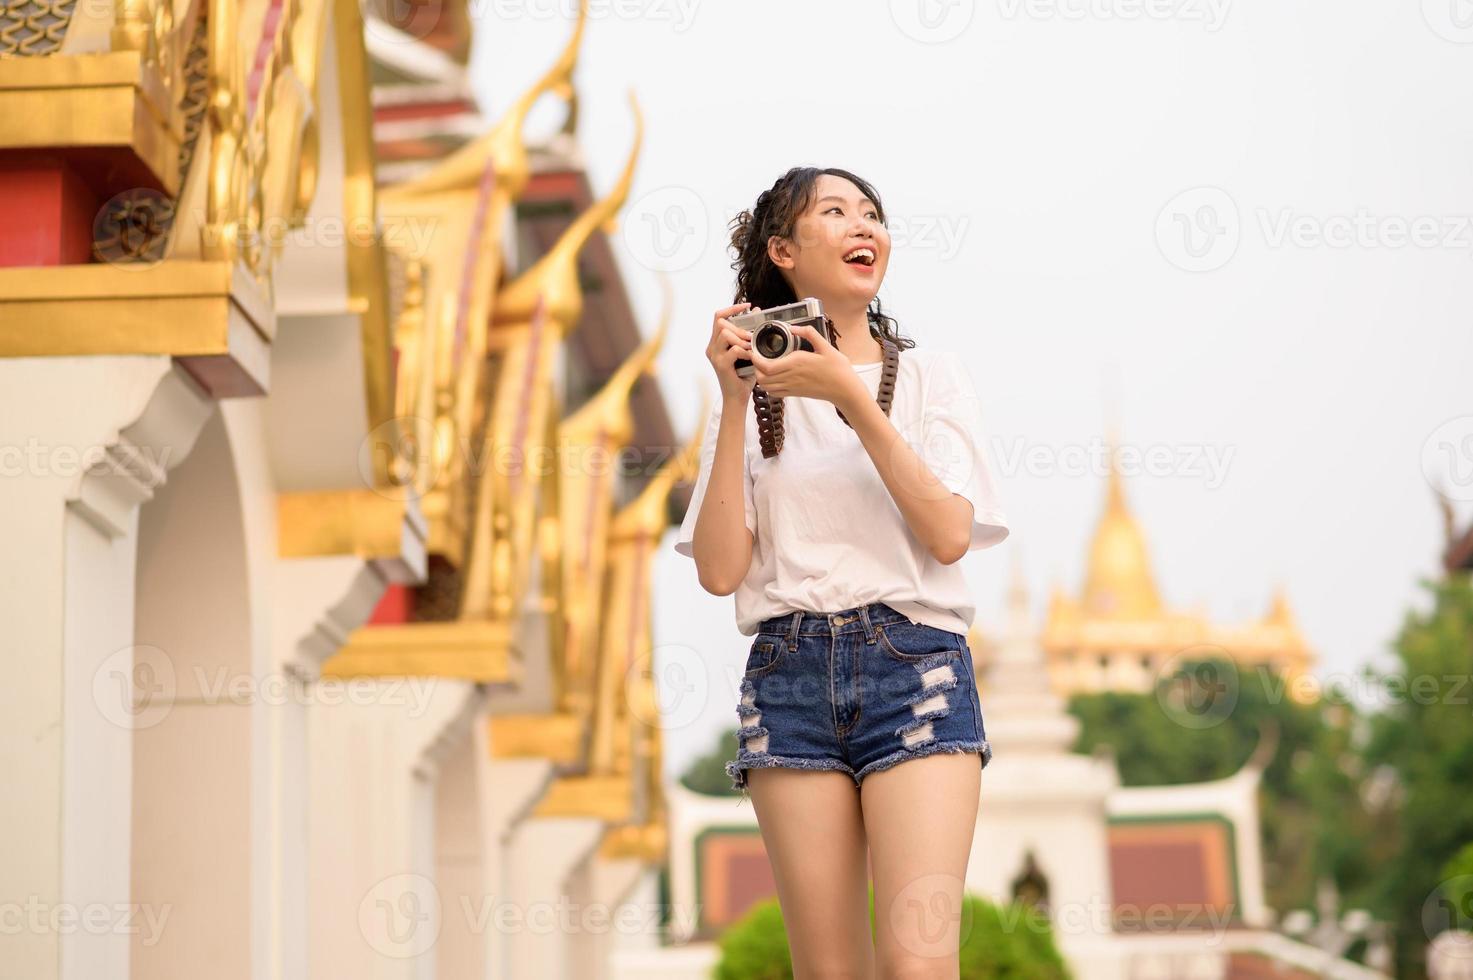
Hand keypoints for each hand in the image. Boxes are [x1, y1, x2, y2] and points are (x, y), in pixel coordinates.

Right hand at [705, 302, 755, 401]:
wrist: (737, 397)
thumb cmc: (742, 375)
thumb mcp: (746, 351)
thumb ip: (749, 333)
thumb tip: (757, 312)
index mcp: (716, 342)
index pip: (718, 317)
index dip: (731, 309)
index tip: (746, 306)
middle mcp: (712, 347)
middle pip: (721, 323)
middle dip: (739, 327)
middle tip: (751, 336)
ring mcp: (714, 356)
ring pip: (725, 334)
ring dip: (741, 338)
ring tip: (751, 346)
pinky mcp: (721, 365)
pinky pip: (734, 350)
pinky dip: (745, 351)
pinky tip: (751, 356)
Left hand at [751, 321, 865, 411]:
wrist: (844, 389)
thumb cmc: (837, 368)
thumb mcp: (825, 346)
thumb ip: (809, 333)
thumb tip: (793, 326)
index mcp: (796, 363)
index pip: (767, 366)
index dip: (756, 360)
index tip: (754, 352)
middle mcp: (791, 376)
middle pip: (762, 377)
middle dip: (755, 368)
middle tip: (758, 358)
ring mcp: (792, 387)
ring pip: (767, 386)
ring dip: (761, 377)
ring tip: (764, 367)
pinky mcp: (795, 393)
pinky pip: (775, 393)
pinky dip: (769, 386)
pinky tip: (773, 378)